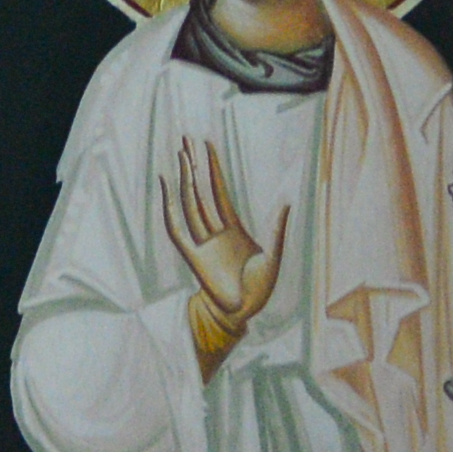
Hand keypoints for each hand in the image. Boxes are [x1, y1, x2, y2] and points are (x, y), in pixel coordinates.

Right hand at [166, 143, 286, 370]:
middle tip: (186, 139)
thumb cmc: (260, 288)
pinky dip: (169, 207)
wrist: (243, 312)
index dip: (213, 168)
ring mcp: (201, 241)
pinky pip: (176, 227)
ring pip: (189, 202)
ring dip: (184, 178)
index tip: (206, 145)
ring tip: (179, 155)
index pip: (219, 190)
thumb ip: (276, 229)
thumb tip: (287, 201)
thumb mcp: (274, 256)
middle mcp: (214, 230)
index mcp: (234, 227)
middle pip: (200, 190)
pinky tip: (165, 188)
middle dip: (194, 164)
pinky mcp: (191, 256)